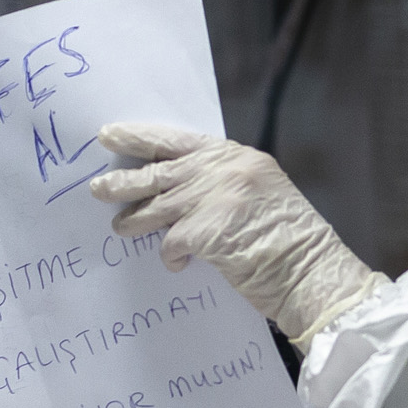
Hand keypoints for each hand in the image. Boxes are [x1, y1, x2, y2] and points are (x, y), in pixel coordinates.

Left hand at [89, 124, 382, 344]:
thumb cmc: (290, 241)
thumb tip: (180, 190)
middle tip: (96, 186)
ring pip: (156, 205)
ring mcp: (212, 198)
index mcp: (237, 157)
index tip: (113, 134)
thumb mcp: (259, 194)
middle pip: (158, 170)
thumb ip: (223, 183)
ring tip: (121, 227)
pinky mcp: (204, 231)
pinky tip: (178, 264)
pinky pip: (170, 242)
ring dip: (134, 219)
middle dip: (124, 178)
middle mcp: (223, 170)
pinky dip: (171, 256)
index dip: (142, 137)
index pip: (178, 140)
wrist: (311, 274)